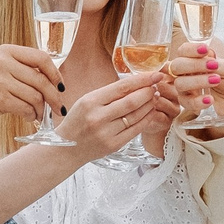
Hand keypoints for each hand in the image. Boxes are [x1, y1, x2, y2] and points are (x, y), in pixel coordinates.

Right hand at [0, 44, 63, 124]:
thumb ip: (17, 66)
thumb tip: (48, 77)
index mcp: (6, 50)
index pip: (42, 58)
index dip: (56, 73)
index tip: (60, 86)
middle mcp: (5, 62)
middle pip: (42, 80)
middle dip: (54, 97)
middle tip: (58, 108)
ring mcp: (1, 80)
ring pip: (36, 96)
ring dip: (42, 110)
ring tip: (39, 116)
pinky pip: (26, 109)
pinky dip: (31, 116)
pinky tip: (29, 118)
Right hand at [63, 69, 177, 158]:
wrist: (67, 149)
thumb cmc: (78, 121)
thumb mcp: (86, 101)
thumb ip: (109, 94)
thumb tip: (136, 83)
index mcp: (90, 101)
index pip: (122, 87)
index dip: (142, 80)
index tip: (155, 75)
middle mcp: (98, 117)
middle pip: (132, 101)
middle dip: (148, 92)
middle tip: (156, 86)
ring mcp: (106, 132)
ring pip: (136, 115)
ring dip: (149, 105)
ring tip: (155, 97)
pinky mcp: (114, 145)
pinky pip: (135, 130)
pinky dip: (146, 119)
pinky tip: (151, 112)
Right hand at [167, 36, 223, 132]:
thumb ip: (219, 63)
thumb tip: (211, 61)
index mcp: (190, 58)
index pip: (183, 50)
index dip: (191, 49)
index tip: (205, 49)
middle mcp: (183, 72)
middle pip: (176, 66)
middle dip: (195, 65)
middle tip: (213, 66)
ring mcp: (183, 87)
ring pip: (180, 83)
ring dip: (198, 81)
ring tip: (217, 80)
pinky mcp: (187, 102)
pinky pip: (186, 102)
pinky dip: (198, 101)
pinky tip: (210, 99)